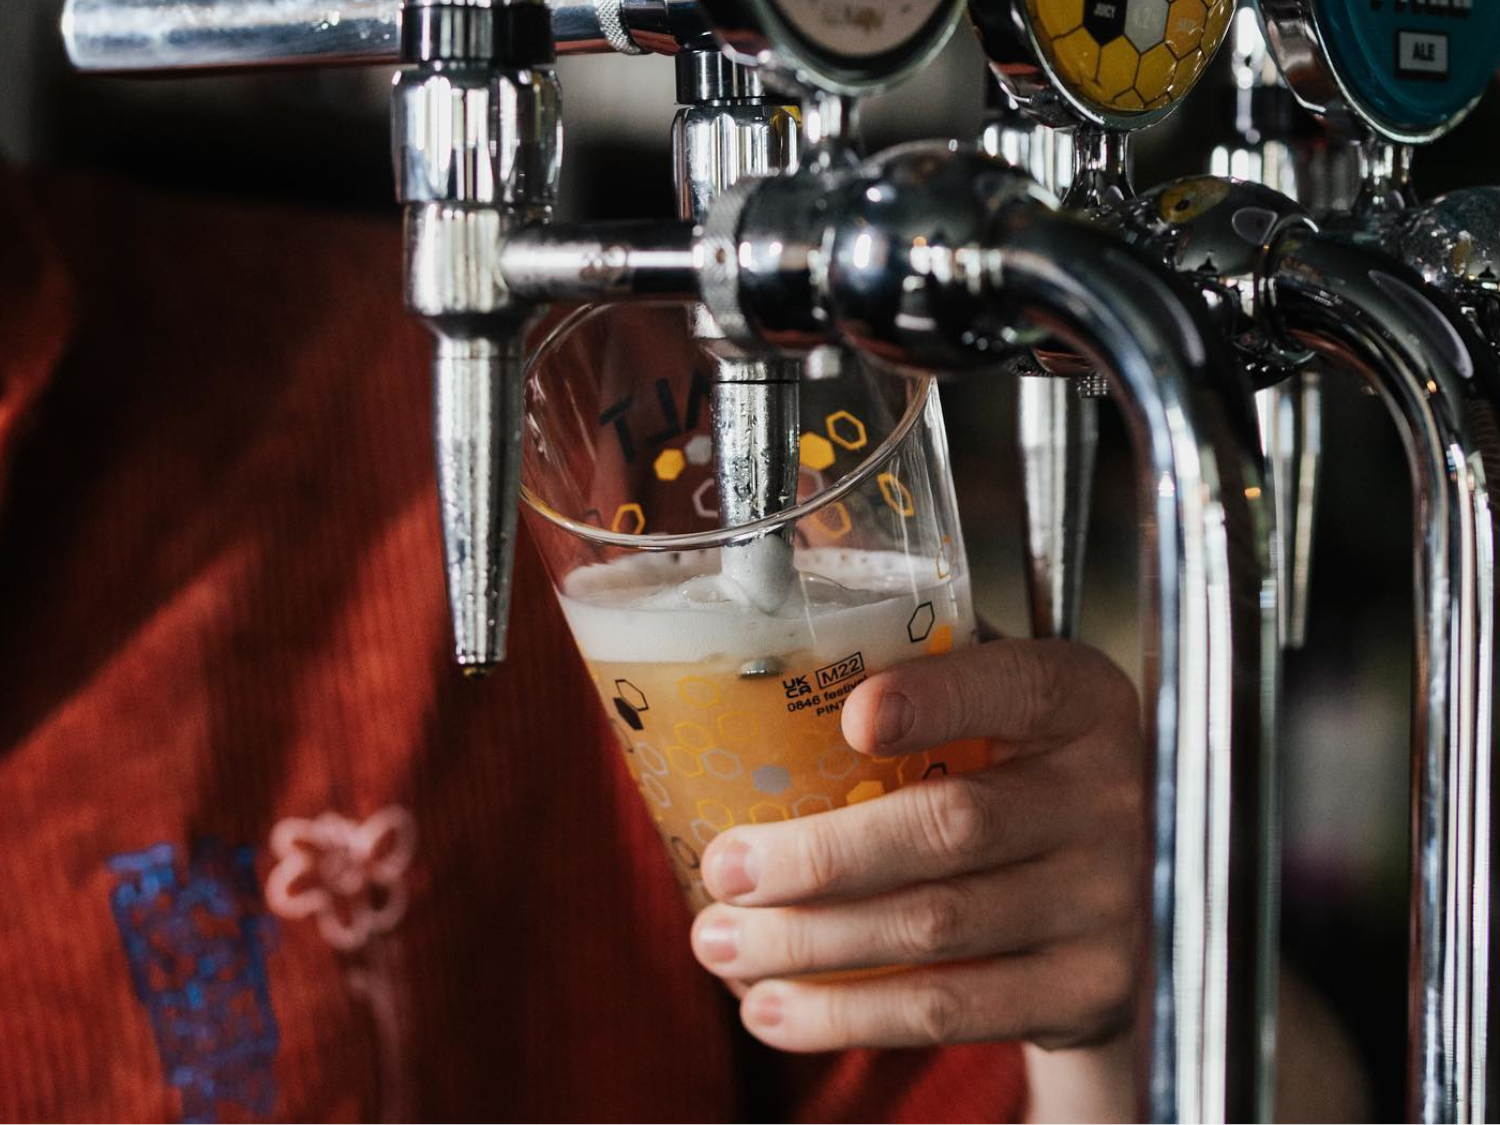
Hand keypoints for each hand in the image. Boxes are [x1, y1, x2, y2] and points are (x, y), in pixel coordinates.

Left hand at [690, 638, 1144, 1055]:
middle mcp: (1107, 797)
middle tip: (727, 871)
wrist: (1127, 904)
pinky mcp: (1084, 992)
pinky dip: (845, 1015)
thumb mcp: (999, 707)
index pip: (1014, 687)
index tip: (850, 716)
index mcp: (1079, 701)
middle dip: (821, 856)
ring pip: (933, 928)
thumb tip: (769, 655)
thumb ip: (919, 672)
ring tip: (720, 943)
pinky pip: (947, 1011)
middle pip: (951, 826)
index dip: (935, 700)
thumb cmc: (1017, 776)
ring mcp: (1105, 903)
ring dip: (807, 944)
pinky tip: (774, 1010)